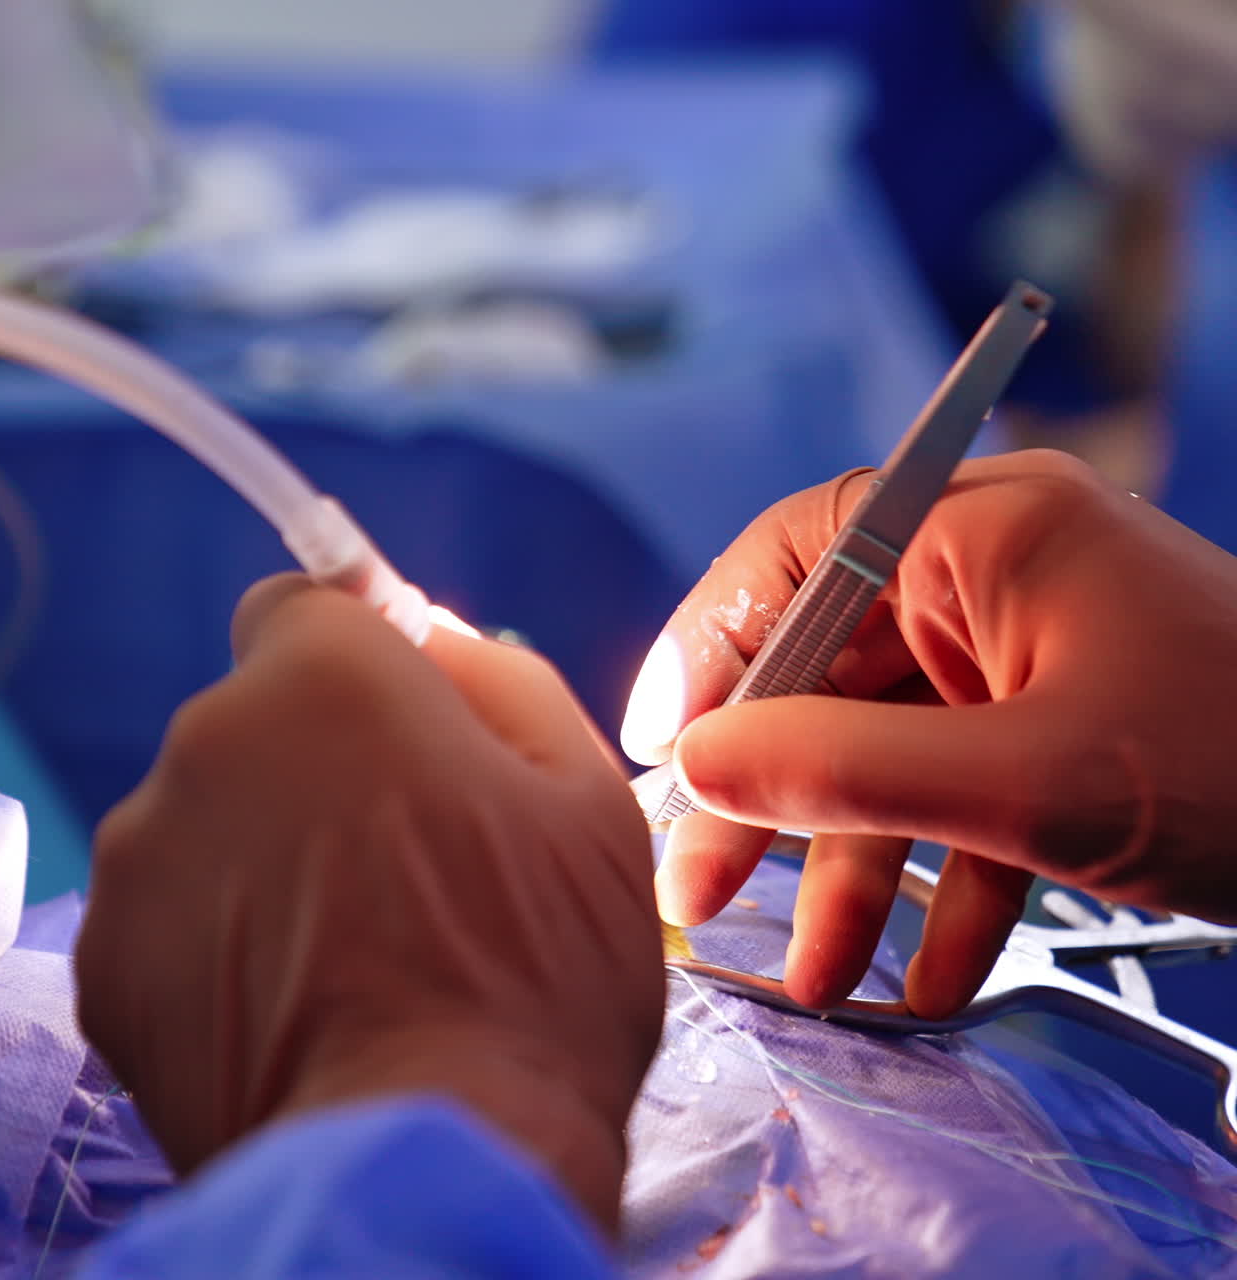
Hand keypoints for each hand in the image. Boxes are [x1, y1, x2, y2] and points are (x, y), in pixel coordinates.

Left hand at [76, 576, 662, 1233]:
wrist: (440, 1162)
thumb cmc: (537, 969)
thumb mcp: (583, 795)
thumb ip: (504, 677)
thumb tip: (435, 635)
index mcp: (327, 680)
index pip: (302, 603)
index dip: (357, 653)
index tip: (401, 719)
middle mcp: (209, 743)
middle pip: (259, 715)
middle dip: (321, 758)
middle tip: (407, 862)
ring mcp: (142, 856)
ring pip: (213, 812)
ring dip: (268, 846)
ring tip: (352, 948)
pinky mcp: (107, 963)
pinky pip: (172, 907)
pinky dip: (219, 934)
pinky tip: (294, 1002)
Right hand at [621, 449, 1236, 1017]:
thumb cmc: (1236, 768)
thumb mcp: (1025, 784)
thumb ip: (843, 773)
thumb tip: (694, 767)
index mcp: (975, 532)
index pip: (793, 560)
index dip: (712, 651)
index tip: (663, 753)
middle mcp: (986, 577)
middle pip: (829, 673)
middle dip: (772, 796)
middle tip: (703, 892)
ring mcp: (1023, 654)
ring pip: (893, 750)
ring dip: (853, 868)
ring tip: (815, 980)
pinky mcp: (1056, 726)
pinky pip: (964, 791)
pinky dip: (942, 883)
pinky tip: (920, 979)